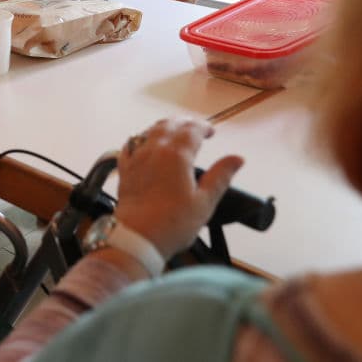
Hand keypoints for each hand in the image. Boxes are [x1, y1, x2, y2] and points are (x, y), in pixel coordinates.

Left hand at [113, 118, 242, 259]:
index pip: (191, 130)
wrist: (137, 237)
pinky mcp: (124, 169)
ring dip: (164, 127)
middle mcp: (154, 150)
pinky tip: (145, 144)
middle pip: (169, 125)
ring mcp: (136, 158)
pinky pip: (130, 144)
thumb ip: (220, 176)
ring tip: (174, 131)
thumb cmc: (172, 224)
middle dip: (184, 123)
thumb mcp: (204, 202)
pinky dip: (141, 138)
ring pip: (148, 131)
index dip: (203, 127)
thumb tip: (237, 159)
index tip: (211, 131)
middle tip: (195, 128)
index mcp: (176, 155)